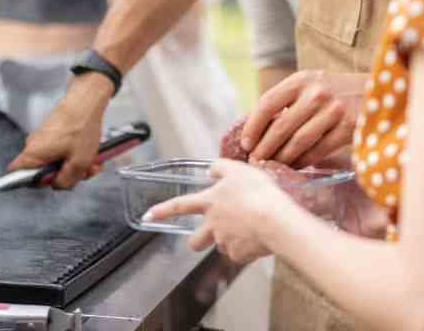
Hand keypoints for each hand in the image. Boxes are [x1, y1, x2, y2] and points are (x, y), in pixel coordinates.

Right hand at [6, 72, 110, 187]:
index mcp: (33, 154)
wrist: (86, 101)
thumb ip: (65, 181)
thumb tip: (58, 185)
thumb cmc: (81, 127)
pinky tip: (89, 152)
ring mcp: (42, 139)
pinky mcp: (52, 134)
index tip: (54, 181)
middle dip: (65, 174)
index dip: (36, 183)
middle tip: (83, 171)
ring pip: (56, 162)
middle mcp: (33, 146)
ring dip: (74, 165)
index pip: (17, 176)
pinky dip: (74, 154)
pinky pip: (61, 151)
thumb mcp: (79, 163)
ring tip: (91, 160)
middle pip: (44, 172)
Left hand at [145, 159, 290, 262]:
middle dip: (198, 240)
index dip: (162, 210)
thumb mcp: (239, 169)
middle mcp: (212, 225)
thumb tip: (210, 169)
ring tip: (250, 227)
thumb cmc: (258, 193)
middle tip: (211, 234)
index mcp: (209, 202)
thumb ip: (221, 167)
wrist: (276, 221)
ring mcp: (224, 242)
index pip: (180, 205)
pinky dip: (247, 247)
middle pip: (195, 241)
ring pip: (221, 245)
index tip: (148, 215)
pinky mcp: (239, 255)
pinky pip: (240, 253)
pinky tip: (259, 236)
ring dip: (230, 239)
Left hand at [241, 71, 366, 166]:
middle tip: (255, 161)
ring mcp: (333, 111)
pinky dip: (303, 161)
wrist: (375, 90)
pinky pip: (318, 150)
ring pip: (298, 142)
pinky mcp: (347, 128)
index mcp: (302, 79)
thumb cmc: (334, 91)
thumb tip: (256, 131)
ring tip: (272, 166)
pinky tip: (294, 165)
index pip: (268, 103)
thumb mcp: (310, 84)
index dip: (253, 126)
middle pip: (281, 126)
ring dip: (282, 158)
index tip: (246, 143)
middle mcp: (317, 93)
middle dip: (264, 148)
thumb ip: (287, 101)